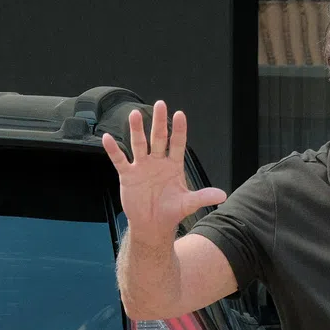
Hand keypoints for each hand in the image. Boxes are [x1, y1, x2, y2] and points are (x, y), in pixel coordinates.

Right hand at [102, 100, 226, 242]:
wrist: (153, 225)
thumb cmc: (171, 211)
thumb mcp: (189, 204)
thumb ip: (203, 196)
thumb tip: (222, 195)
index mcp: (173, 166)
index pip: (177, 144)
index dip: (179, 130)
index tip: (180, 114)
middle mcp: (158, 162)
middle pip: (158, 138)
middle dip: (159, 122)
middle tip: (160, 104)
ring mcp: (142, 167)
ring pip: (139, 144)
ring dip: (137, 130)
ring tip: (135, 114)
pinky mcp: (128, 175)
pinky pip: (120, 160)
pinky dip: (114, 150)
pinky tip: (107, 138)